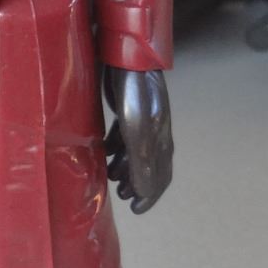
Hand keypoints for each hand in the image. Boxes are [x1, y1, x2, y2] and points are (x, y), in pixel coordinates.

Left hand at [103, 66, 172, 214]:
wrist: (127, 58)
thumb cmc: (134, 94)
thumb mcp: (137, 130)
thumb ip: (141, 161)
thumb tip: (143, 191)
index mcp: (161, 140)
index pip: (161, 176)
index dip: (150, 195)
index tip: (135, 209)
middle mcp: (156, 133)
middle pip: (150, 167)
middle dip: (137, 185)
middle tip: (122, 196)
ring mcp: (142, 121)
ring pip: (136, 153)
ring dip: (125, 169)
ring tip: (111, 177)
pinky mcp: (128, 110)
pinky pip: (124, 138)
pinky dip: (117, 150)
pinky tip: (105, 153)